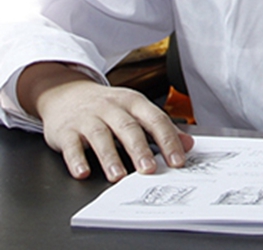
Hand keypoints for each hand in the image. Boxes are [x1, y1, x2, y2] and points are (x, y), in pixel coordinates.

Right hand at [17, 61, 193, 181]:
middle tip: (149, 170)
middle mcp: (112, 108)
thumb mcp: (135, 110)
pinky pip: (71, 145)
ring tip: (118, 177)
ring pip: (100, 136)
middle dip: (140, 149)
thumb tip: (188, 145)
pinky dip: (76, 159)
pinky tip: (83, 172)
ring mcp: (88, 118)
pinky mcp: (66, 130)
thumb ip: (160, 128)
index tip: (177, 161)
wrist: (66, 92)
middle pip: (128, 128)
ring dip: (110, 157)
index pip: (155, 120)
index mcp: (133, 102)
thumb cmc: (107, 106)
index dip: (168, 140)